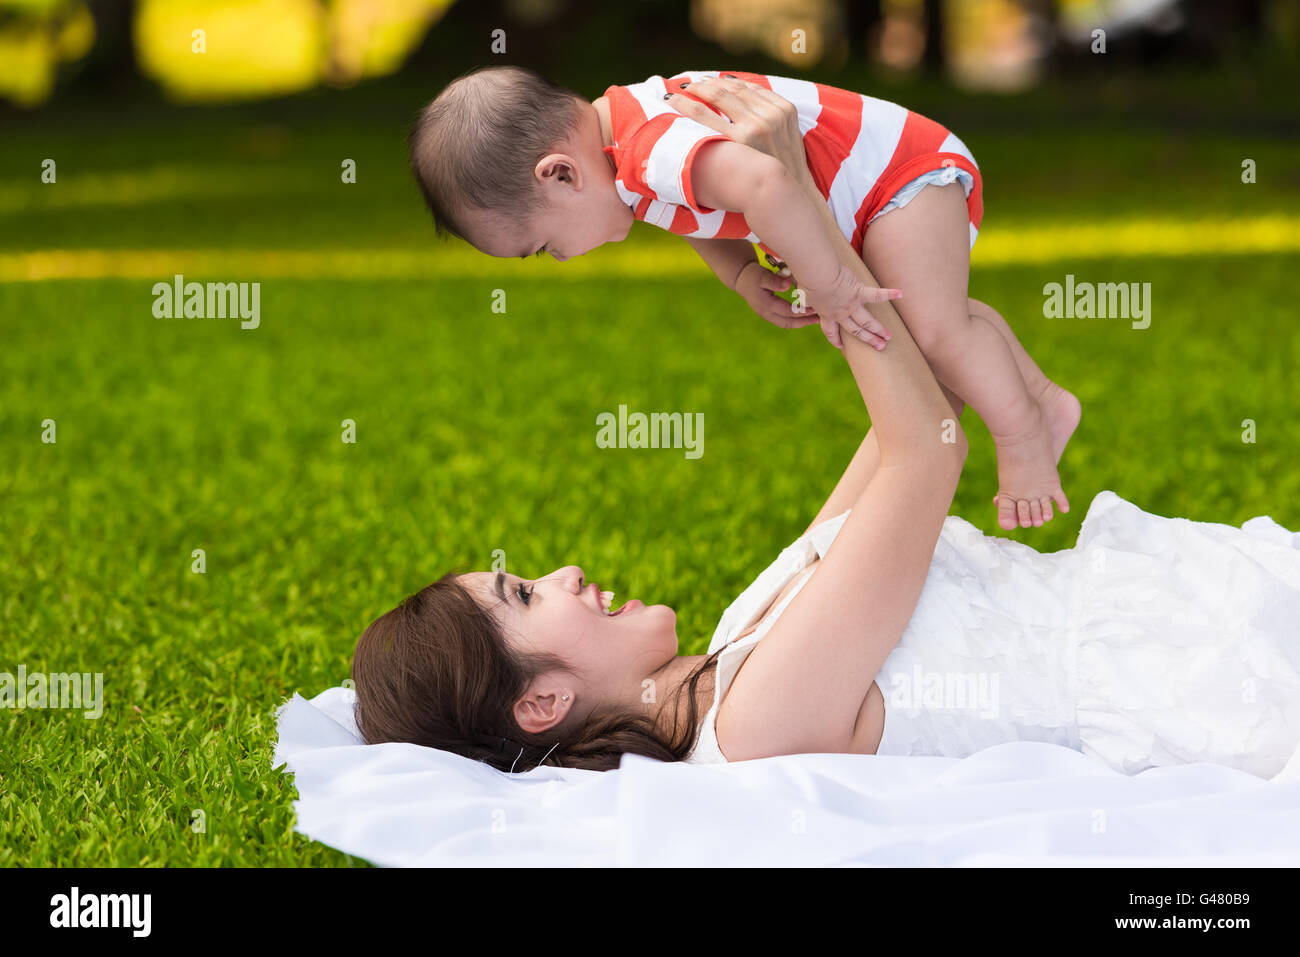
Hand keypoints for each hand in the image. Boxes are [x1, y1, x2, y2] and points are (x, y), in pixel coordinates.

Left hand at [664, 75, 814, 190]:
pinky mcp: (740, 141)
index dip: (725, 82)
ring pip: (718, 96)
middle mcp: (771, 113)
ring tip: (678, 90)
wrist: (790, 197)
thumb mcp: (787, 136)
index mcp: (784, 108)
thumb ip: (770, 117)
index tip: (708, 81)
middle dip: (707, 83)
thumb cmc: (784, 170)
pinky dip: (688, 106)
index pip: (748, 87)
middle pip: (732, 88)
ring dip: (695, 89)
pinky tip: (675, 102)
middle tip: (687, 84)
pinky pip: (706, 117)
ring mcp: (756, 126)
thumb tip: (743, 106)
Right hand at [733, 259, 820, 330]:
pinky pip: (783, 321)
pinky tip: (804, 316)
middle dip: (804, 322)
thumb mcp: (763, 275)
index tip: (815, 308)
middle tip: (819, 318)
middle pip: (788, 323)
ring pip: (786, 324)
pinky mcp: (768, 314)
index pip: (788, 311)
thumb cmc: (753, 274)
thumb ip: (775, 281)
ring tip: (814, 320)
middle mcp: (766, 313)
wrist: (740, 278)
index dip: (802, 312)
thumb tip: (788, 285)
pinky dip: (794, 320)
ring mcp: (766, 315)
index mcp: (766, 304)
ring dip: (800, 323)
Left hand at [800, 262, 900, 350]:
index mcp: (826, 314)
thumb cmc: (807, 281)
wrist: (817, 276)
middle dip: (868, 340)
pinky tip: (900, 294)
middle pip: (856, 330)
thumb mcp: (804, 292)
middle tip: (880, 347)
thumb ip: (805, 294)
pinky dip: (889, 294)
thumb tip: (797, 288)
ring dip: (879, 329)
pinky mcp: (859, 293)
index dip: (835, 339)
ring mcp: (851, 305)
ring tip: (889, 336)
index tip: (840, 345)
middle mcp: (840, 313)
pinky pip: (876, 295)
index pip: (831, 331)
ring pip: (867, 321)